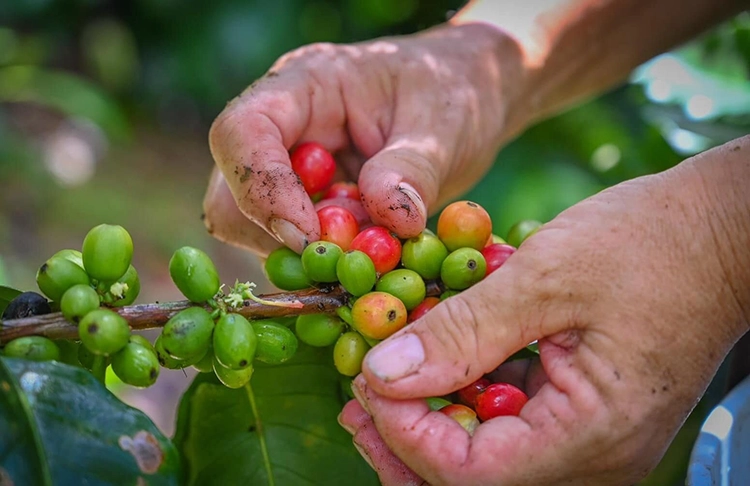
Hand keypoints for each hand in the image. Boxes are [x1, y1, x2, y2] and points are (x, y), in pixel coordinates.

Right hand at [203, 22, 526, 255]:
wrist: (464, 101)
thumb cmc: (452, 93)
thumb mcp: (444, 125)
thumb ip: (413, 169)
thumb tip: (391, 220)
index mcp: (304, 86)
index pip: (242, 132)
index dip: (261, 189)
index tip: (309, 236)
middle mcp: (283, 129)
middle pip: (230, 193)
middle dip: (278, 235)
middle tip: (344, 255)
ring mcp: (291, 171)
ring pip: (253, 229)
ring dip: (306, 253)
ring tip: (373, 243)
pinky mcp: (308, 206)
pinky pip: (292, 247)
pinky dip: (326, 262)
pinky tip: (372, 249)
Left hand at [339, 141, 749, 484]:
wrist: (720, 233)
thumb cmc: (652, 244)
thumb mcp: (547, 277)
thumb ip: (464, 331)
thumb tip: (385, 373)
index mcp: (592, 434)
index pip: (472, 473)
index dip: (406, 434)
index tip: (366, 382)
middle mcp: (592, 455)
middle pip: (474, 482)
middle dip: (404, 444)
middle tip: (357, 400)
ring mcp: (588, 437)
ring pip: (487, 459)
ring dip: (427, 422)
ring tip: (378, 385)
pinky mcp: (581, 412)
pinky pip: (510, 428)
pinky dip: (463, 400)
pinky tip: (432, 366)